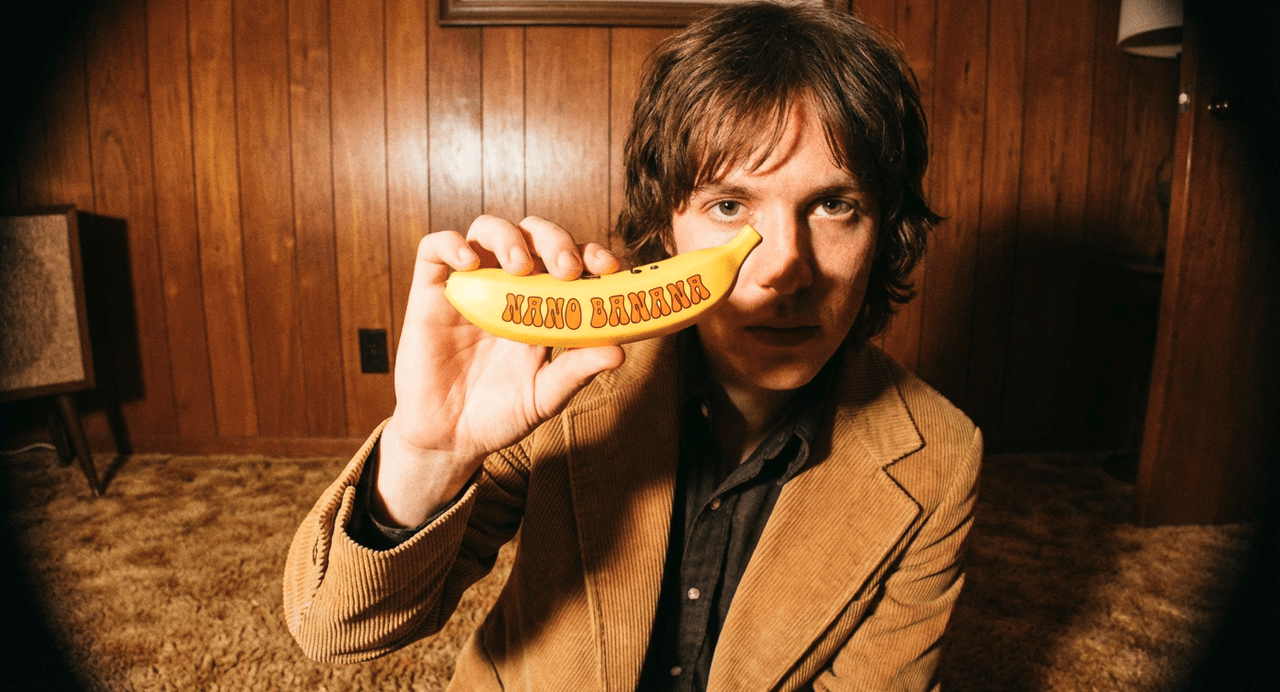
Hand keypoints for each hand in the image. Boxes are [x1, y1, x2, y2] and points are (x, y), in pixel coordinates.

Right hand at [373, 215, 625, 526]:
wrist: (449, 439)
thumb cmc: (501, 413)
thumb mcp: (545, 395)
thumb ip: (577, 371)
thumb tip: (619, 350)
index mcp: (543, 304)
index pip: (572, 260)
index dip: (591, 254)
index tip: (607, 268)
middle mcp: (509, 286)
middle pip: (534, 235)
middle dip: (555, 240)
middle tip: (565, 268)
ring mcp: (470, 285)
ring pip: (488, 229)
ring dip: (509, 237)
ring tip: (520, 267)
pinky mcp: (431, 292)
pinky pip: (435, 248)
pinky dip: (452, 244)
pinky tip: (468, 263)